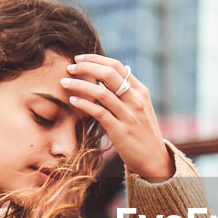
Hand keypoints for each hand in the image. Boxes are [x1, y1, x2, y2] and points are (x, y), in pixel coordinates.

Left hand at [61, 55, 174, 181]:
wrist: (154, 159)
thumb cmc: (143, 132)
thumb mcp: (140, 108)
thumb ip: (127, 92)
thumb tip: (110, 74)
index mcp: (141, 91)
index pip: (116, 66)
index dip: (95, 59)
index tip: (79, 59)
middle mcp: (136, 100)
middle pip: (108, 74)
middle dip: (85, 67)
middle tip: (70, 67)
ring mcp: (129, 116)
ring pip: (101, 92)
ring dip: (79, 84)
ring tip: (64, 82)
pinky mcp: (120, 131)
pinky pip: (99, 112)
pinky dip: (84, 103)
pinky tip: (73, 100)